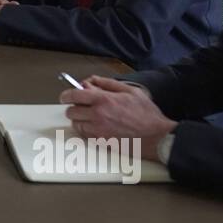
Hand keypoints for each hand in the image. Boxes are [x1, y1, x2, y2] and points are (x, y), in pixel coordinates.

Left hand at [59, 76, 174, 156]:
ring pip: (77, 124)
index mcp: (104, 100)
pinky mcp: (102, 142)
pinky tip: (97, 126)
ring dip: (80, 119)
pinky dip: (87, 130)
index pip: (74, 95)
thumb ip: (107, 83)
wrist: (156, 136)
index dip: (66, 95)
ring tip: (92, 116)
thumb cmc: (147, 114)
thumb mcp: (130, 91)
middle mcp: (98, 116)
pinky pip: (85, 135)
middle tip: (83, 106)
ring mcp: (99, 131)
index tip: (65, 96)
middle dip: (74, 107)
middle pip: (71, 111)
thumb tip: (92, 80)